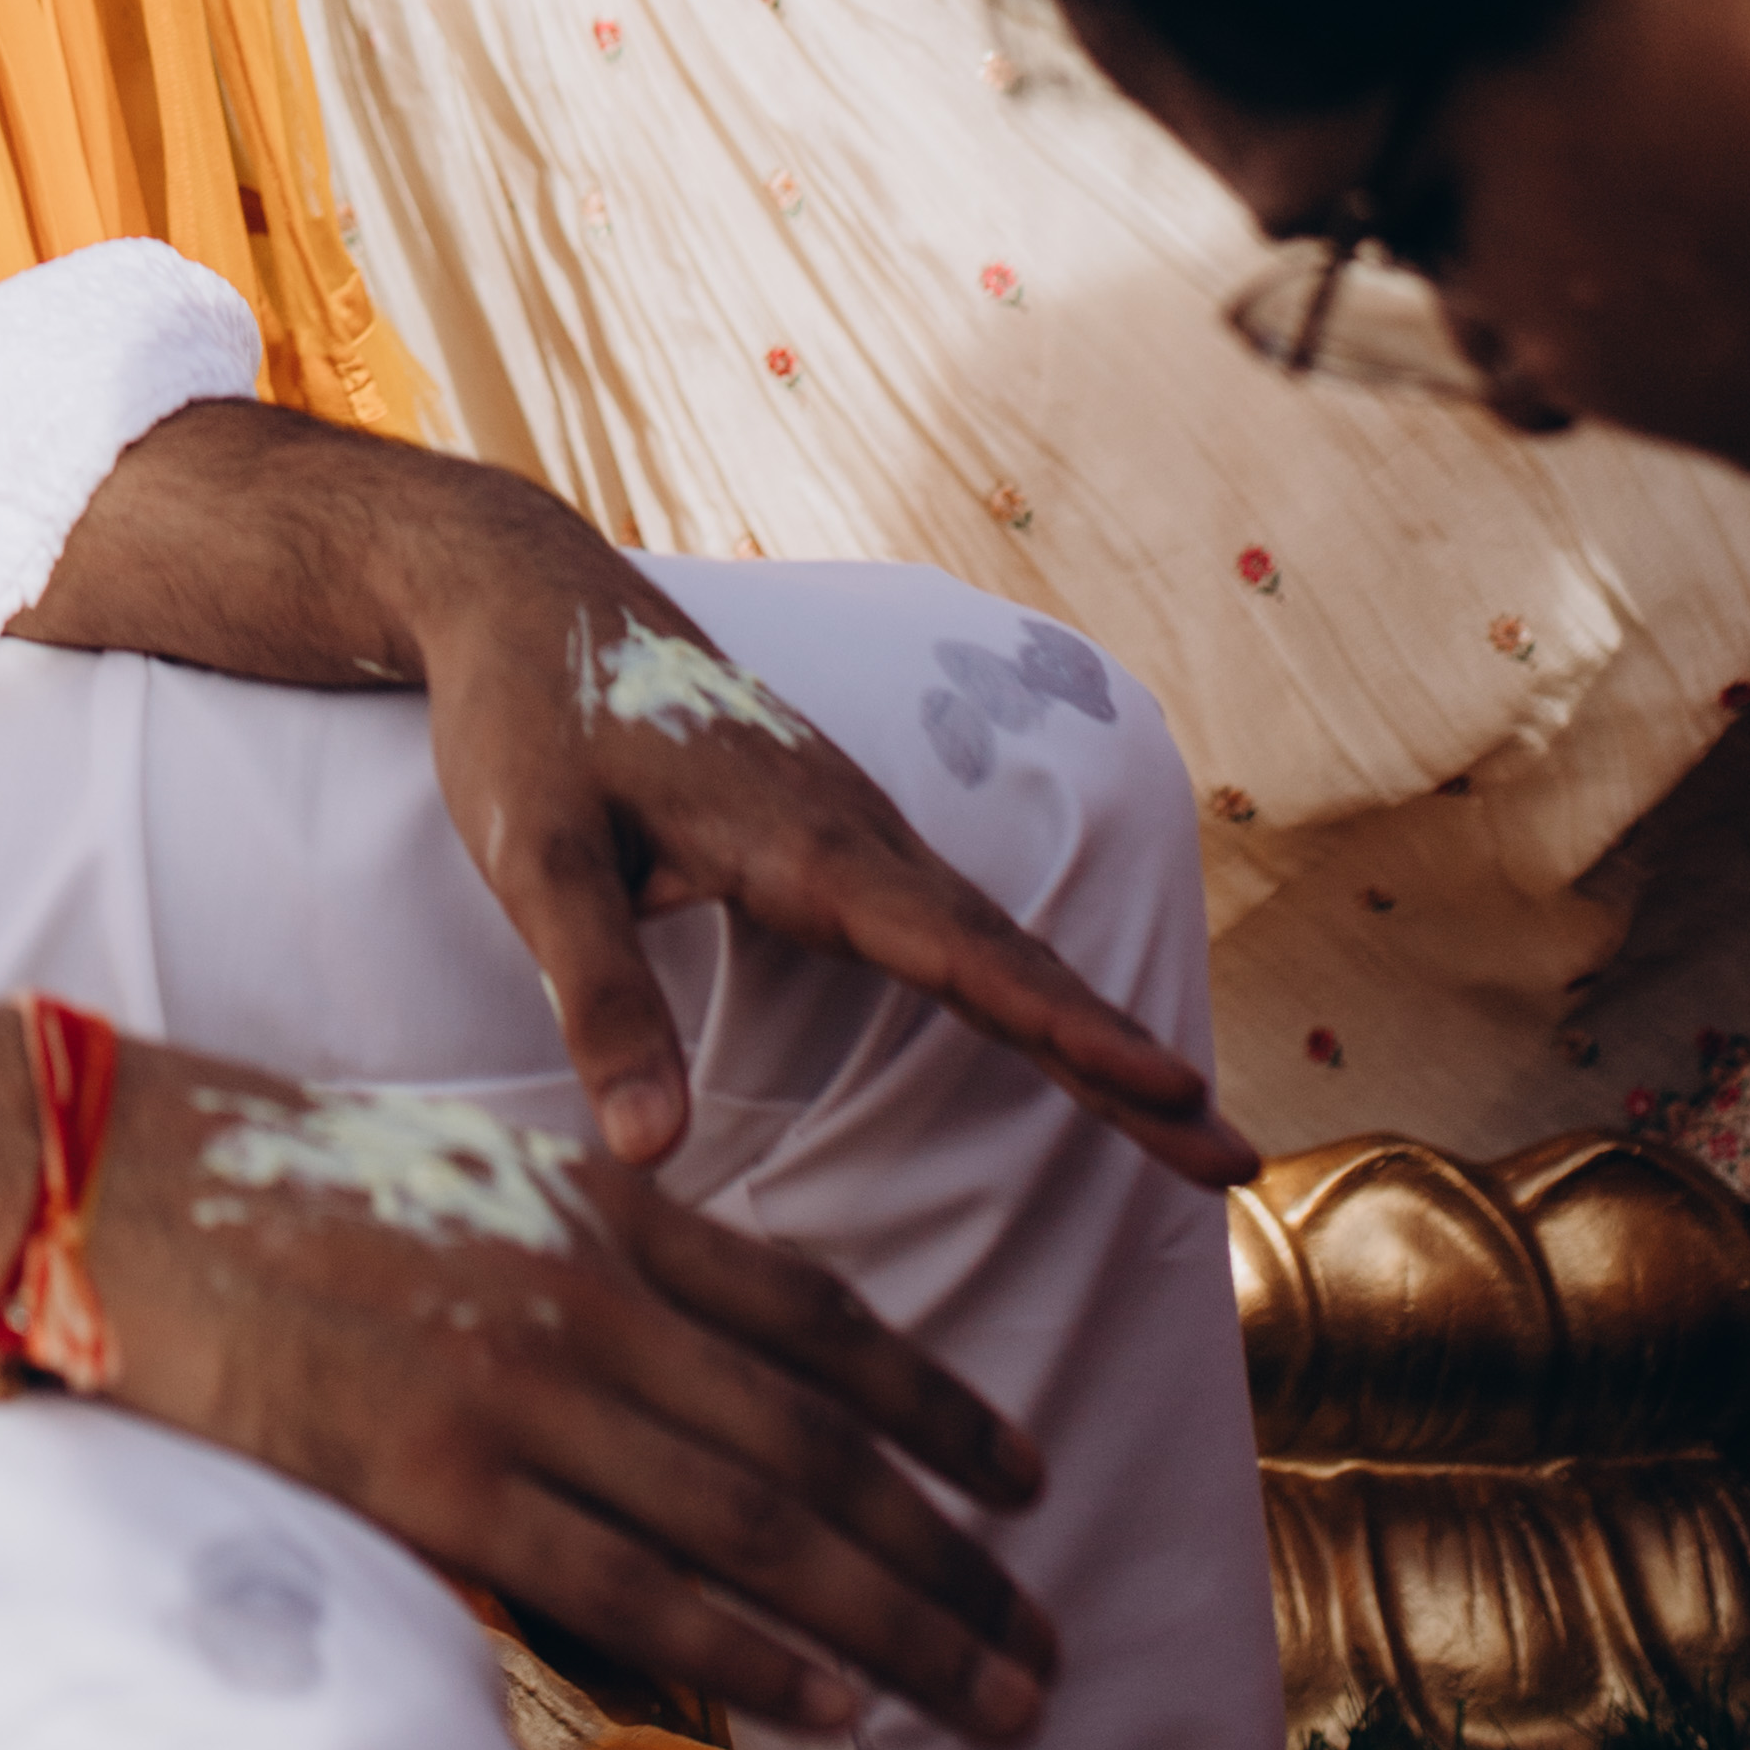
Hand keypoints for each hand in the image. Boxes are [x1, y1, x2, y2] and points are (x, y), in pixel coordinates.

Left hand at [23, 414, 1252, 1198]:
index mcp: (798, 838)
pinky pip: (948, 920)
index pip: (959, 956)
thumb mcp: (531, 859)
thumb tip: (650, 1154)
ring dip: (1088, 1030)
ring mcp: (848, 823)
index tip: (1173, 1092)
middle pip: (1011, 960)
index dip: (1066, 1032)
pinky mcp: (826, 828)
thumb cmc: (520, 718)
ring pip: (991, 940)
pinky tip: (1056, 1031)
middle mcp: (850, 827)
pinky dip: (1023, 986)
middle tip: (1233, 1161)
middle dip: (1124, 1062)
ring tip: (1182, 1121)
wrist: (517, 588)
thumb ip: (599, 998)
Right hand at [99, 1041, 1056, 1742]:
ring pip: (758, 1525)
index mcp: (600, 1210)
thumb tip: (689, 1355)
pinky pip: (630, 1584)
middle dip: (953, 1555)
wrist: (115, 1178)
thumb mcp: (470, 1179)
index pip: (818, 1319)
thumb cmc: (279, 1178)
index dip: (938, 1407)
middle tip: (1046, 1643)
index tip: (1028, 1480)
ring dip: (896, 1625)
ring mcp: (519, 1389)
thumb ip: (591, 1259)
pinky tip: (833, 1707)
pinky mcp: (437, 1479)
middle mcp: (591, 1297)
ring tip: (992, 1699)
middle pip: (821, 1444)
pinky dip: (748, 1650)